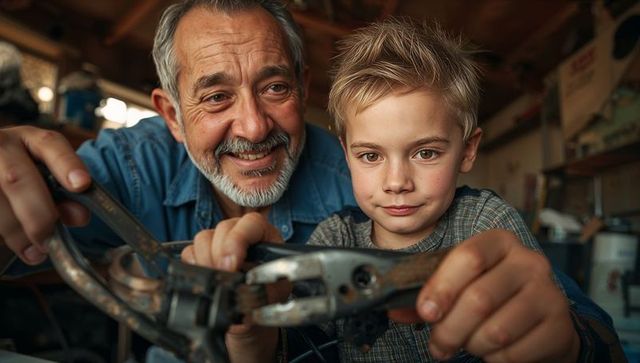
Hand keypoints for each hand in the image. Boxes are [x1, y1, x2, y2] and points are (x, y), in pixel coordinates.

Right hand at [0, 126, 90, 264]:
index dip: (67, 164)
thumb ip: (66, 196)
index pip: (50, 144)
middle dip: (37, 215)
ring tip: (33, 252)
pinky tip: (14, 246)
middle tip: (48, 241)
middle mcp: (1, 145)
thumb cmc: (24, 177)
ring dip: (15, 232)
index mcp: (30, 139)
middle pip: (16, 178)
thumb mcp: (45, 178)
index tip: (81, 184)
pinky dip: (3, 236)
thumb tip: (79, 216)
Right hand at [181, 212, 284, 362]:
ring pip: (203, 239)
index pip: (250, 223)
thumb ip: (264, 288)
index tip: (232, 265)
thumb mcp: (274, 293)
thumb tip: (244, 288)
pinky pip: (189, 252)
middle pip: (222, 229)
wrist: (252, 314)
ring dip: (207, 262)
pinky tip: (207, 279)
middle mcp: (241, 232)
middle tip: (223, 277)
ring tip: (217, 280)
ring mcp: (219, 242)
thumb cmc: (267, 297)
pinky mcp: (201, 254)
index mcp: (264, 235)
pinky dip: (194, 267)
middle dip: (220, 255)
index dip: (237, 241)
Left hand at [391, 229, 579, 362]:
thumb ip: (429, 294)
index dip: (442, 287)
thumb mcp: (461, 284)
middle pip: (479, 298)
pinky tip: (493, 350)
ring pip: (496, 331)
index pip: (468, 256)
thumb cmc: (493, 295)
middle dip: (449, 330)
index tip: (426, 312)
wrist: (542, 319)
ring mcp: (549, 293)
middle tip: (438, 345)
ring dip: (472, 345)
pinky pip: (514, 353)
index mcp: (499, 242)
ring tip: (469, 343)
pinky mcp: (560, 326)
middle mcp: (529, 261)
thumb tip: (394, 309)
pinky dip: (494, 359)